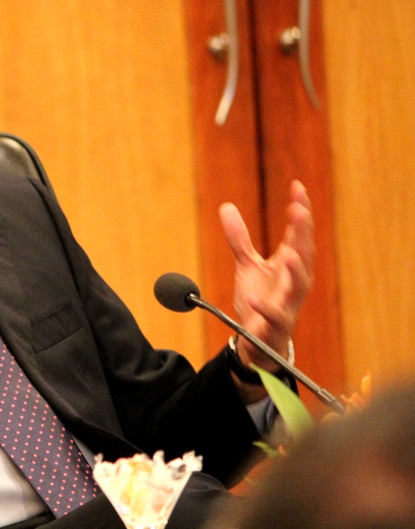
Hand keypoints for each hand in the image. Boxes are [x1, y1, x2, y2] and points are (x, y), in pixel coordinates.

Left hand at [220, 180, 313, 372]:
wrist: (257, 341)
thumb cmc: (260, 300)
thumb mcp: (247, 265)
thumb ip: (239, 239)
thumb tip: (226, 206)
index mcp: (289, 265)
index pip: (298, 234)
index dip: (300, 212)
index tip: (297, 187)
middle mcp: (293, 282)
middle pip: (303, 254)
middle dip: (303, 233)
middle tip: (299, 210)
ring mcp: (288, 304)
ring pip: (298, 285)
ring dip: (295, 268)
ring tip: (289, 251)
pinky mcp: (276, 325)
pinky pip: (274, 317)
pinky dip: (266, 307)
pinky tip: (255, 297)